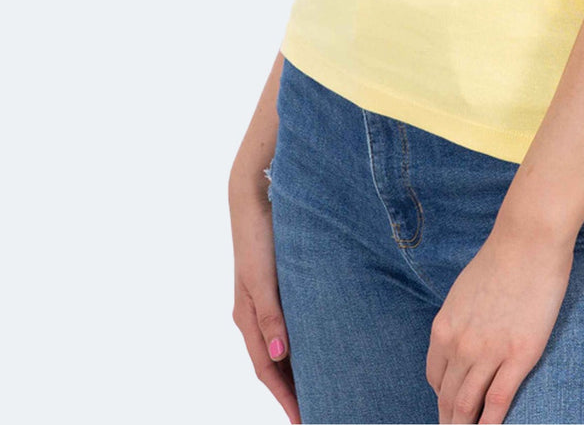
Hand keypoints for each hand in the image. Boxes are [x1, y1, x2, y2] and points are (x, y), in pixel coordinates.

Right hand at [229, 171, 299, 423]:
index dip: (285, 398)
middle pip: (274, 364)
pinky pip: (291, 323)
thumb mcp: (262, 277)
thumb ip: (270, 315)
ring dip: (298, 368)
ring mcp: (266, 300)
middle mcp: (255, 314)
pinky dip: (303, 341)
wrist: (255, 193)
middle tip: (318, 409)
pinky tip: (321, 342)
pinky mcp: (279, 284)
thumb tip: (279, 357)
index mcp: (248, 317)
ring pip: (283, 345)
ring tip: (324, 385)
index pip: (266, 371)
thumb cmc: (257, 234)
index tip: (303, 420)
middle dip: (292, 390)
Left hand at [426, 225, 573, 423]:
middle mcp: (460, 345)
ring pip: (468, 405)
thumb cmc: (500, 259)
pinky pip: (498, 402)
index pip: (435, 377)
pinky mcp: (519, 356)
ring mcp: (488, 352)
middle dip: (450, 421)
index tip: (450, 407)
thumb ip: (460, 321)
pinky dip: (490, 424)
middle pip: (449, 397)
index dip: (442, 397)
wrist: (528, 241)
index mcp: (444, 328)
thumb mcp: (464, 292)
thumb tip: (462, 341)